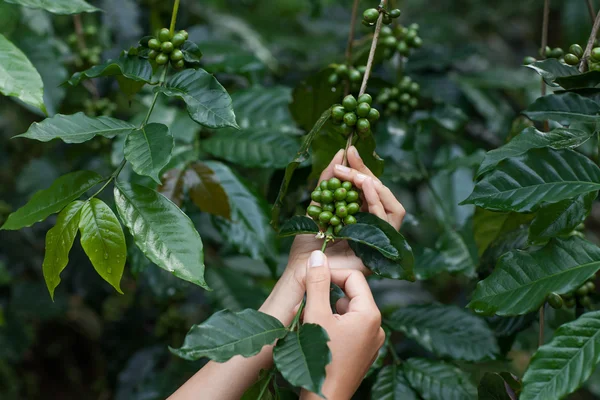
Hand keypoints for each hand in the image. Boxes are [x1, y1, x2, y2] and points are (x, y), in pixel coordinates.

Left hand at [261, 146, 405, 326]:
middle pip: (384, 196)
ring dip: (375, 187)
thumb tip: (339, 154)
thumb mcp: (317, 205)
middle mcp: (374, 228)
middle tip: (349, 161)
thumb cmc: (307, 242)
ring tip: (357, 176)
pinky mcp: (380, 250)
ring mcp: (379, 240)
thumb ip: (328, 181)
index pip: (370, 189)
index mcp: (361, 217)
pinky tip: (363, 188)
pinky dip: (377, 203)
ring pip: (393, 208)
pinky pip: (387, 224)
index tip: (349, 151)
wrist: (301, 269)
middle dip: (367, 175)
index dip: (362, 169)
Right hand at [300, 250, 384, 399]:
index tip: (310, 278)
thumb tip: (317, 256)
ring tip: (307, 320)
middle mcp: (376, 327)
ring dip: (326, 311)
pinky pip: (348, 329)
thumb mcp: (317, 315)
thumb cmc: (322, 358)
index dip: (330, 274)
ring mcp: (371, 343)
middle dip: (325, 294)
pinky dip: (331, 326)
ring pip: (347, 313)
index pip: (353, 277)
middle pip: (350, 295)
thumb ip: (317, 283)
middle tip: (304, 302)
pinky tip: (315, 335)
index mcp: (371, 315)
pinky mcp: (362, 354)